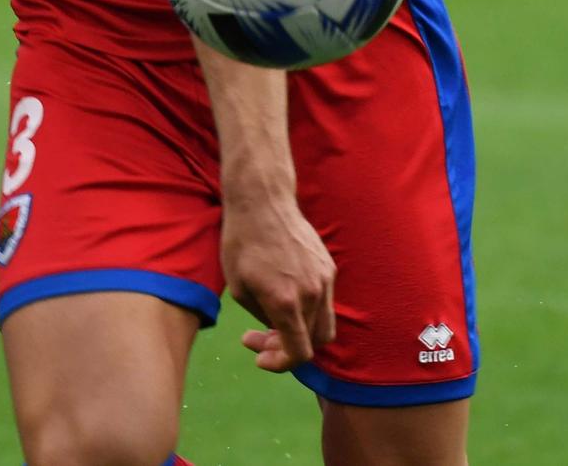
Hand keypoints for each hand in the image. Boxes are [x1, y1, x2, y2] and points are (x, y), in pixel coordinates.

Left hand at [222, 194, 337, 371]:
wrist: (262, 202)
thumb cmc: (241, 242)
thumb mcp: (238, 287)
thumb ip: (262, 317)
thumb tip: (277, 331)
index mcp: (286, 302)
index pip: (299, 352)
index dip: (280, 364)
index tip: (260, 359)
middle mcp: (312, 294)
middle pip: (313, 342)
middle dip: (284, 347)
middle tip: (258, 338)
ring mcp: (325, 280)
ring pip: (323, 324)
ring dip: (300, 331)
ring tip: (272, 319)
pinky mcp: (329, 267)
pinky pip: (325, 301)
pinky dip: (307, 310)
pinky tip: (284, 296)